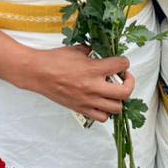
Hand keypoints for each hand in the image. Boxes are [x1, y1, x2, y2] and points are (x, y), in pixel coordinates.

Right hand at [19, 45, 134, 123]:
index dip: (124, 62)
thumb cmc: (54, 60)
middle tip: (125, 78)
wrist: (37, 73)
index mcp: (93, 69)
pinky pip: (102, 117)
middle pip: (125, 92)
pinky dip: (106, 111)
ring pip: (117, 108)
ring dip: (119, 99)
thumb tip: (100, 51)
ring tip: (114, 92)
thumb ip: (92, 51)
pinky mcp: (81, 109)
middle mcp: (93, 87)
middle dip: (129, 83)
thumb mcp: (77, 50)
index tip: (121, 62)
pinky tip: (102, 102)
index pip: (121, 65)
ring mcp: (88, 100)